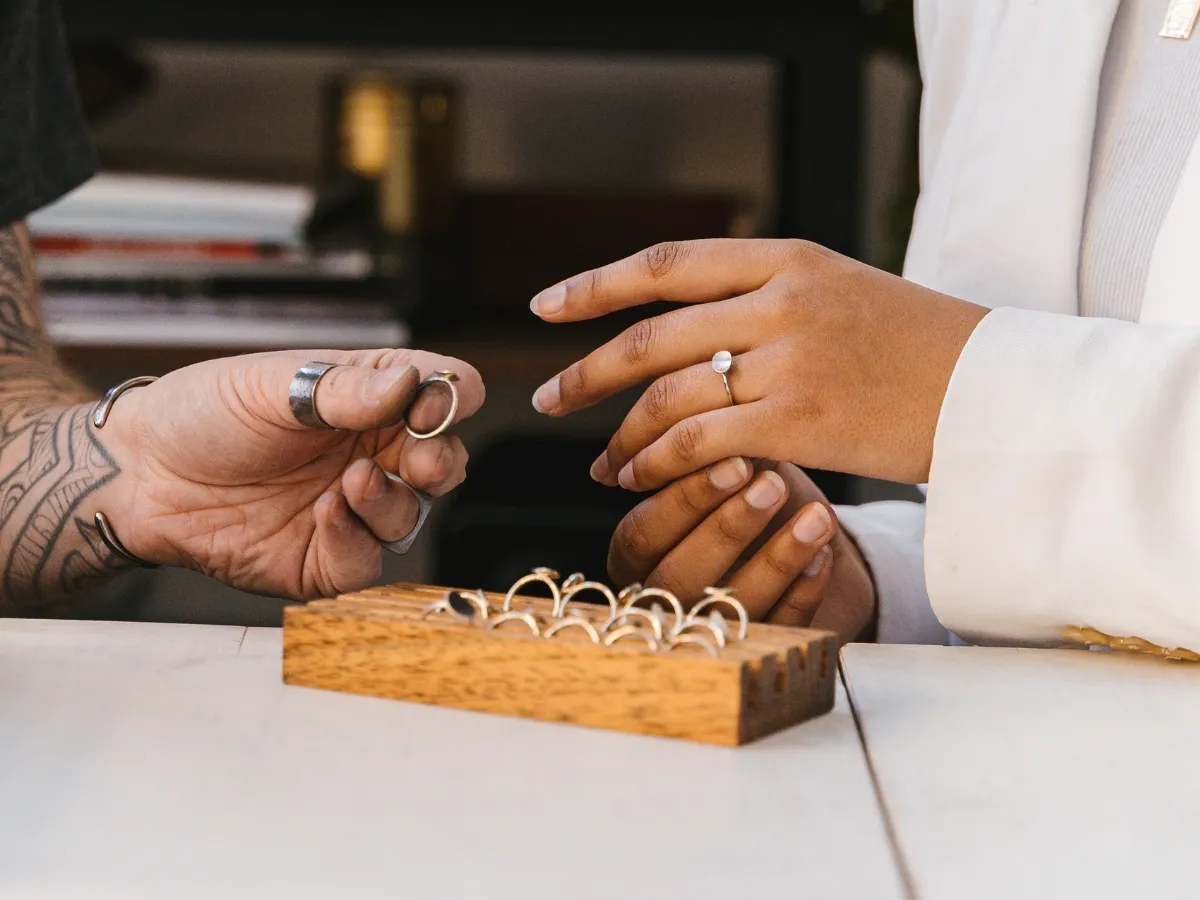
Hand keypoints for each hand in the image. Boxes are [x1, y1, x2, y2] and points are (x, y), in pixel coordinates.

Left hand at [101, 348, 483, 598]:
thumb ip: (342, 389)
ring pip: (413, 514)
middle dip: (442, 461)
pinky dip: (357, 541)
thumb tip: (412, 381)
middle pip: (444, 460)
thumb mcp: (268, 385)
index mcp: (368, 397)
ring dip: (393, 501)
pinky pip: (368, 561)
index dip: (450, 397)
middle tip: (421, 460)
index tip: (426, 405)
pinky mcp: (326, 558)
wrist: (140, 478)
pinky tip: (324, 515)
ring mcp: (353, 507)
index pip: (441, 391)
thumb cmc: (201, 415)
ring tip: (349, 484)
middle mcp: (371, 452)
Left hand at [529, 239, 988, 486]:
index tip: (545, 306)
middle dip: (586, 373)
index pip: (666, 263)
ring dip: (622, 435)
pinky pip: (700, 442)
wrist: (996, 389)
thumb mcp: (840, 290)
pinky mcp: (800, 420)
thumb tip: (687, 327)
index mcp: (786, 258)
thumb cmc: (917, 346)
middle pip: (650, 334)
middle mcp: (780, 299)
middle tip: (546, 398)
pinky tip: (639, 479)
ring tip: (602, 463)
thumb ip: (764, 297)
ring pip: (668, 395)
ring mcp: (790, 358)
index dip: (596, 284)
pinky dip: (658, 463)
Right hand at [608, 458, 875, 642]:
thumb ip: (708, 457)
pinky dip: (804, 590)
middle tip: (771, 485)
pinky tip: (825, 554)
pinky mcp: (761, 651)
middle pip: (678, 574)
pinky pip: (781, 628)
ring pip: (731, 606)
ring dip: (776, 558)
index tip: (734, 458)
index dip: (687, 497)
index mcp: (635, 552)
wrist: (800, 544)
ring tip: (816, 515)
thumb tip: (714, 422)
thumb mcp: (726, 471)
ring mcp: (708, 631)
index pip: (644, 530)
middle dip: (727, 527)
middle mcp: (660, 597)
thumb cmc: (751, 495)